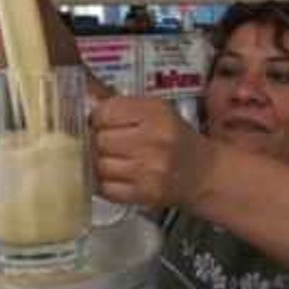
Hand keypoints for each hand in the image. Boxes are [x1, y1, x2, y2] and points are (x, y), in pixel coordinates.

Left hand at [91, 96, 215, 208]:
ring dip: (102, 163)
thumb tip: (86, 94)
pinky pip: (107, 188)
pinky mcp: (145, 194)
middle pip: (101, 140)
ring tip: (115, 159)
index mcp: (156, 113)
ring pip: (101, 165)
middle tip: (110, 141)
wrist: (202, 172)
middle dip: (100, 141)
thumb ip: (120, 102)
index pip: (106, 112)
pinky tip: (118, 176)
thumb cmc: (174, 138)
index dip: (98, 117)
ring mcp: (149, 170)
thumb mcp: (154, 110)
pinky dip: (107, 183)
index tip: (102, 121)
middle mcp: (154, 141)